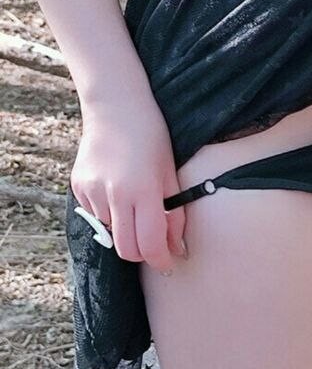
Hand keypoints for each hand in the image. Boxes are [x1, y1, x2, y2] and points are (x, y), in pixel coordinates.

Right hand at [70, 101, 186, 273]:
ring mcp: (92, 191)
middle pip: (126, 250)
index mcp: (143, 190)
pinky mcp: (78, 187)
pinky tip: (116, 187)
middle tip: (154, 244)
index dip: (161, 261)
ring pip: (110, 232)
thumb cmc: (151, 134)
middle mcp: (114, 194)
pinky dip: (108, 212)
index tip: (169, 263)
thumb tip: (177, 248)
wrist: (116, 106)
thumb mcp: (170, 172)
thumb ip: (174, 212)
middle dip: (142, 254)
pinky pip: (95, 215)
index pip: (150, 245)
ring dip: (125, 228)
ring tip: (134, 202)